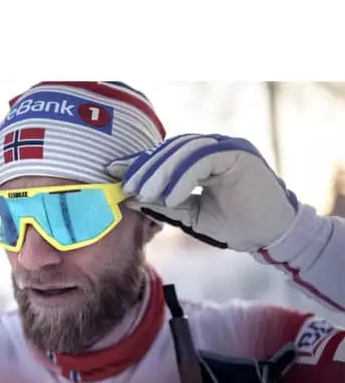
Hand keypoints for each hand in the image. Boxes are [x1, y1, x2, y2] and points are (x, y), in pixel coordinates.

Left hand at [106, 134, 298, 250]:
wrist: (270, 236)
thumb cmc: (234, 225)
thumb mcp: (191, 216)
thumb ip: (164, 205)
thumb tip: (131, 199)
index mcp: (200, 159)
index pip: (164, 156)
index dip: (138, 162)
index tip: (112, 173)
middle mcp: (211, 147)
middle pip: (170, 148)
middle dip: (144, 167)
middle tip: (127, 188)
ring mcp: (226, 146)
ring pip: (184, 149)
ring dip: (160, 172)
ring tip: (144, 194)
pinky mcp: (238, 153)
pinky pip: (203, 159)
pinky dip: (184, 178)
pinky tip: (171, 197)